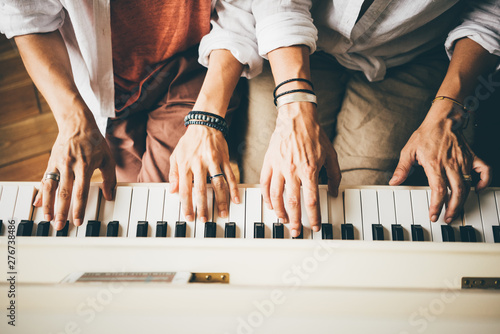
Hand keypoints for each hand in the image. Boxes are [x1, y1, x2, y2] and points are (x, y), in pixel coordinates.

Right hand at [33, 115, 115, 229]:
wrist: (77, 124)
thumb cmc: (95, 143)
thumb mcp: (108, 159)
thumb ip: (110, 179)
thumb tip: (109, 196)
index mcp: (85, 166)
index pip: (81, 192)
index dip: (78, 208)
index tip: (77, 221)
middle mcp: (70, 166)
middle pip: (64, 193)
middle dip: (61, 211)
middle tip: (60, 226)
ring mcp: (58, 164)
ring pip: (51, 188)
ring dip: (48, 205)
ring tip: (47, 219)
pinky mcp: (51, 162)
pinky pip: (45, 180)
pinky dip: (41, 193)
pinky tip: (38, 204)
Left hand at [169, 125, 238, 222]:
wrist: (204, 124)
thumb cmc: (189, 142)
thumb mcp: (176, 155)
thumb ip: (173, 174)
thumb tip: (172, 191)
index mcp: (185, 164)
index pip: (185, 189)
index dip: (186, 205)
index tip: (188, 216)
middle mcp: (199, 164)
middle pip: (201, 190)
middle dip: (203, 207)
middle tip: (205, 220)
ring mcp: (213, 161)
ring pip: (218, 185)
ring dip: (221, 201)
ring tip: (222, 213)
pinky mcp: (225, 159)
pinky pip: (230, 176)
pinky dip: (234, 189)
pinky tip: (235, 199)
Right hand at [260, 102, 340, 236]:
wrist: (297, 118)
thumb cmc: (314, 135)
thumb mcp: (330, 155)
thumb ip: (334, 176)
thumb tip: (334, 192)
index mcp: (309, 171)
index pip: (311, 201)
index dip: (314, 217)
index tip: (315, 226)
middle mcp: (293, 171)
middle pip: (293, 203)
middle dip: (295, 220)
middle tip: (296, 231)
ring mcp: (279, 167)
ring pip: (276, 196)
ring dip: (279, 211)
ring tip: (283, 220)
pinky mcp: (269, 162)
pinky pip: (264, 184)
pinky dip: (266, 197)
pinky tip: (270, 205)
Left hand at [390, 100, 490, 222]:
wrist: (442, 120)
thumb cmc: (425, 135)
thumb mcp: (408, 151)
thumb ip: (402, 168)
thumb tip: (394, 182)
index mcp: (435, 164)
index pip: (439, 190)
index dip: (436, 205)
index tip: (433, 215)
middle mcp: (451, 165)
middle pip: (456, 192)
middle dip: (452, 208)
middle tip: (447, 218)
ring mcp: (464, 161)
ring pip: (468, 185)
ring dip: (464, 201)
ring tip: (456, 211)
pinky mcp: (472, 157)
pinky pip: (484, 170)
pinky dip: (484, 181)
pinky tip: (478, 189)